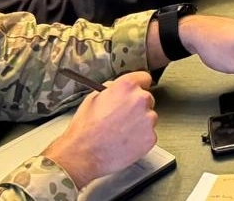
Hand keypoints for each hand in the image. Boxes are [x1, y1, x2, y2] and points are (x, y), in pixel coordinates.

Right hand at [42, 72, 156, 188]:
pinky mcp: (150, 137)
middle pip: (146, 99)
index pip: (144, 78)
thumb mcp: (92, 99)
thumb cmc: (85, 129)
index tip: (136, 91)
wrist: (83, 155)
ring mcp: (147, 119)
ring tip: (120, 132)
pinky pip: (149, 134)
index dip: (138, 85)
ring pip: (149, 118)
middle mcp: (140, 100)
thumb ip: (111, 89)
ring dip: (139, 123)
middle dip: (136, 107)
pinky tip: (124, 142)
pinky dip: (140, 139)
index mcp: (126, 86)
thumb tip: (116, 89)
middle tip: (122, 117)